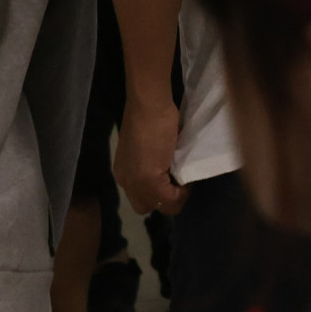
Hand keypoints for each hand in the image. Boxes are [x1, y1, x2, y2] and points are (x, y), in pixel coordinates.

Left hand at [112, 92, 186, 217]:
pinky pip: (170, 199)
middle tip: (178, 183)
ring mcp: (136, 182)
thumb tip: (167, 170)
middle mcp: (125, 180)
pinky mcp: (149, 179)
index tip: (174, 179)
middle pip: (145, 207)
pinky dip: (182, 193)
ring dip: (174, 197)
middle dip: (164, 200)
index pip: (140, 197)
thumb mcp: (148, 147)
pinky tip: (187, 180)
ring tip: (184, 180)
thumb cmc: (150, 116)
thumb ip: (152, 162)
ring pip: (158, 206)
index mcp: (123, 172)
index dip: (159, 193)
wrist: (148, 104)